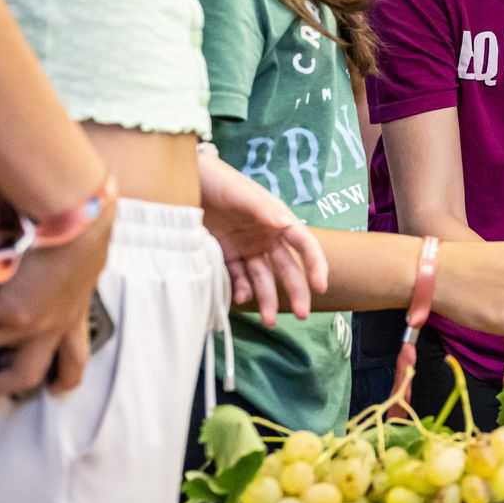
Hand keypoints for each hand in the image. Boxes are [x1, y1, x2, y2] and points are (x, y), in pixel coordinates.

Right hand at [0, 208, 110, 395]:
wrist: (79, 218)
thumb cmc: (84, 231)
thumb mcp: (83, 264)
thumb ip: (67, 279)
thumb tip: (49, 270)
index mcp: (74, 316)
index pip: (75, 359)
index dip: (63, 380)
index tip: (51, 388)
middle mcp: (54, 327)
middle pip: (25, 377)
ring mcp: (32, 324)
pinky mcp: (11, 312)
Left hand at [197, 151, 328, 325]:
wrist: (183, 181)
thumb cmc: (217, 180)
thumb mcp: (240, 193)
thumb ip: (263, 209)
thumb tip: (285, 224)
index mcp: (276, 219)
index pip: (304, 244)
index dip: (315, 265)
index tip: (321, 286)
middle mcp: (265, 236)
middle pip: (287, 268)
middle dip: (297, 292)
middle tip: (302, 315)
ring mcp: (246, 247)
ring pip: (263, 279)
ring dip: (268, 300)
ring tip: (270, 322)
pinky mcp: (225, 254)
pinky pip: (237, 278)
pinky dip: (241, 290)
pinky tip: (241, 300)